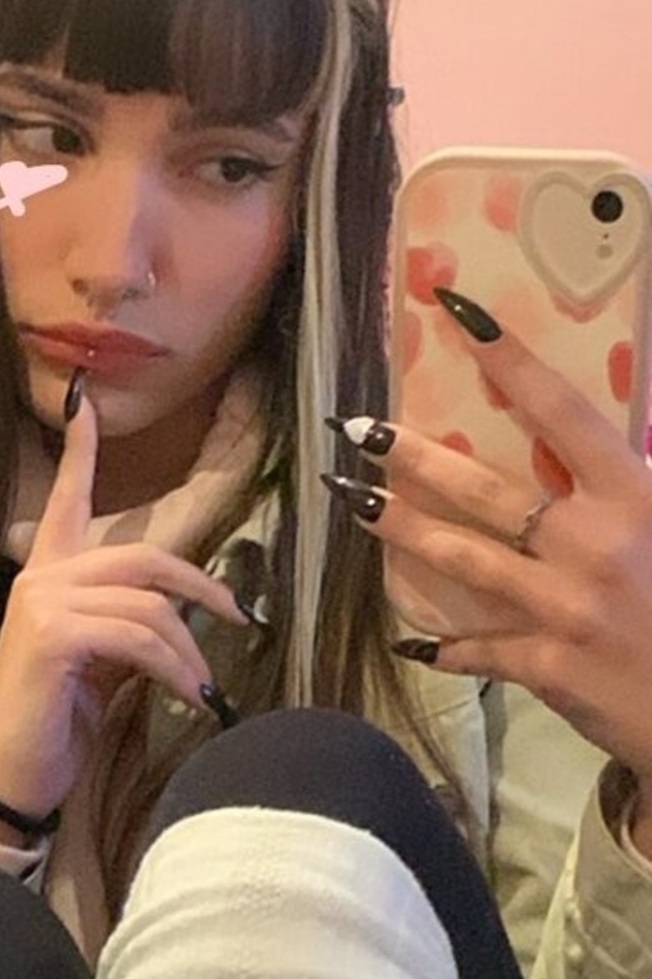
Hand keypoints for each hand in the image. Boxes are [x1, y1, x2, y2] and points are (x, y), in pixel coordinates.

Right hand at [0, 374, 248, 842]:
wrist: (9, 778)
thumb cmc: (53, 726)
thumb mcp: (100, 669)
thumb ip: (128, 629)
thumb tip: (179, 620)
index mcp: (47, 577)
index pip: (67, 501)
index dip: (78, 452)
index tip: (85, 405)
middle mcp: (40, 578)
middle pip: (140, 555)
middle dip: (199, 584)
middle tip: (239, 618)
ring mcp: (42, 603)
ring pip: (147, 602)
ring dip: (189, 649)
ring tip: (202, 689)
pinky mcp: (52, 635)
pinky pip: (137, 636)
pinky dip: (174, 668)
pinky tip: (189, 698)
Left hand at [326, 309, 651, 789]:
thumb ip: (631, 483)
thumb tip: (585, 446)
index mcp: (635, 495)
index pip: (562, 410)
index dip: (510, 358)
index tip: (458, 313)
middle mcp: (593, 544)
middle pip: (486, 489)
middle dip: (413, 458)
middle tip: (355, 431)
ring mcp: (566, 608)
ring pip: (464, 560)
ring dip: (403, 531)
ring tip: (356, 505)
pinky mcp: (551, 666)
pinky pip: (482, 649)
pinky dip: (446, 646)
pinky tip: (411, 640)